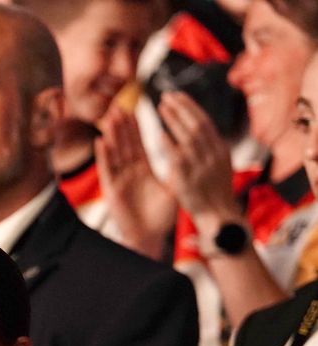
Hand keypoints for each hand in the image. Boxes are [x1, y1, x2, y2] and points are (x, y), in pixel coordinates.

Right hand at [95, 106, 175, 258]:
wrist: (149, 237)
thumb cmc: (161, 217)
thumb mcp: (174, 188)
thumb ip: (177, 170)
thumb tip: (187, 151)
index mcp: (143, 170)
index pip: (139, 144)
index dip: (136, 127)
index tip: (135, 109)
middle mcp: (129, 172)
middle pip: (124, 145)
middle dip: (122, 126)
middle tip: (119, 105)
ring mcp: (119, 180)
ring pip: (114, 153)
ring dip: (111, 136)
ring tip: (109, 117)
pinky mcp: (111, 191)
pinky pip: (107, 171)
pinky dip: (103, 157)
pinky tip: (100, 142)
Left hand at [158, 91, 239, 238]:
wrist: (218, 217)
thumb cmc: (215, 194)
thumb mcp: (219, 167)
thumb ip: (211, 150)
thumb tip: (204, 134)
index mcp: (221, 150)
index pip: (205, 122)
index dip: (191, 107)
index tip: (179, 97)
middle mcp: (214, 154)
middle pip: (198, 123)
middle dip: (182, 107)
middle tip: (166, 95)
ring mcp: (202, 164)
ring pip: (188, 134)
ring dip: (174, 118)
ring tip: (160, 107)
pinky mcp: (188, 176)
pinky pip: (176, 154)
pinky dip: (168, 141)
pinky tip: (158, 132)